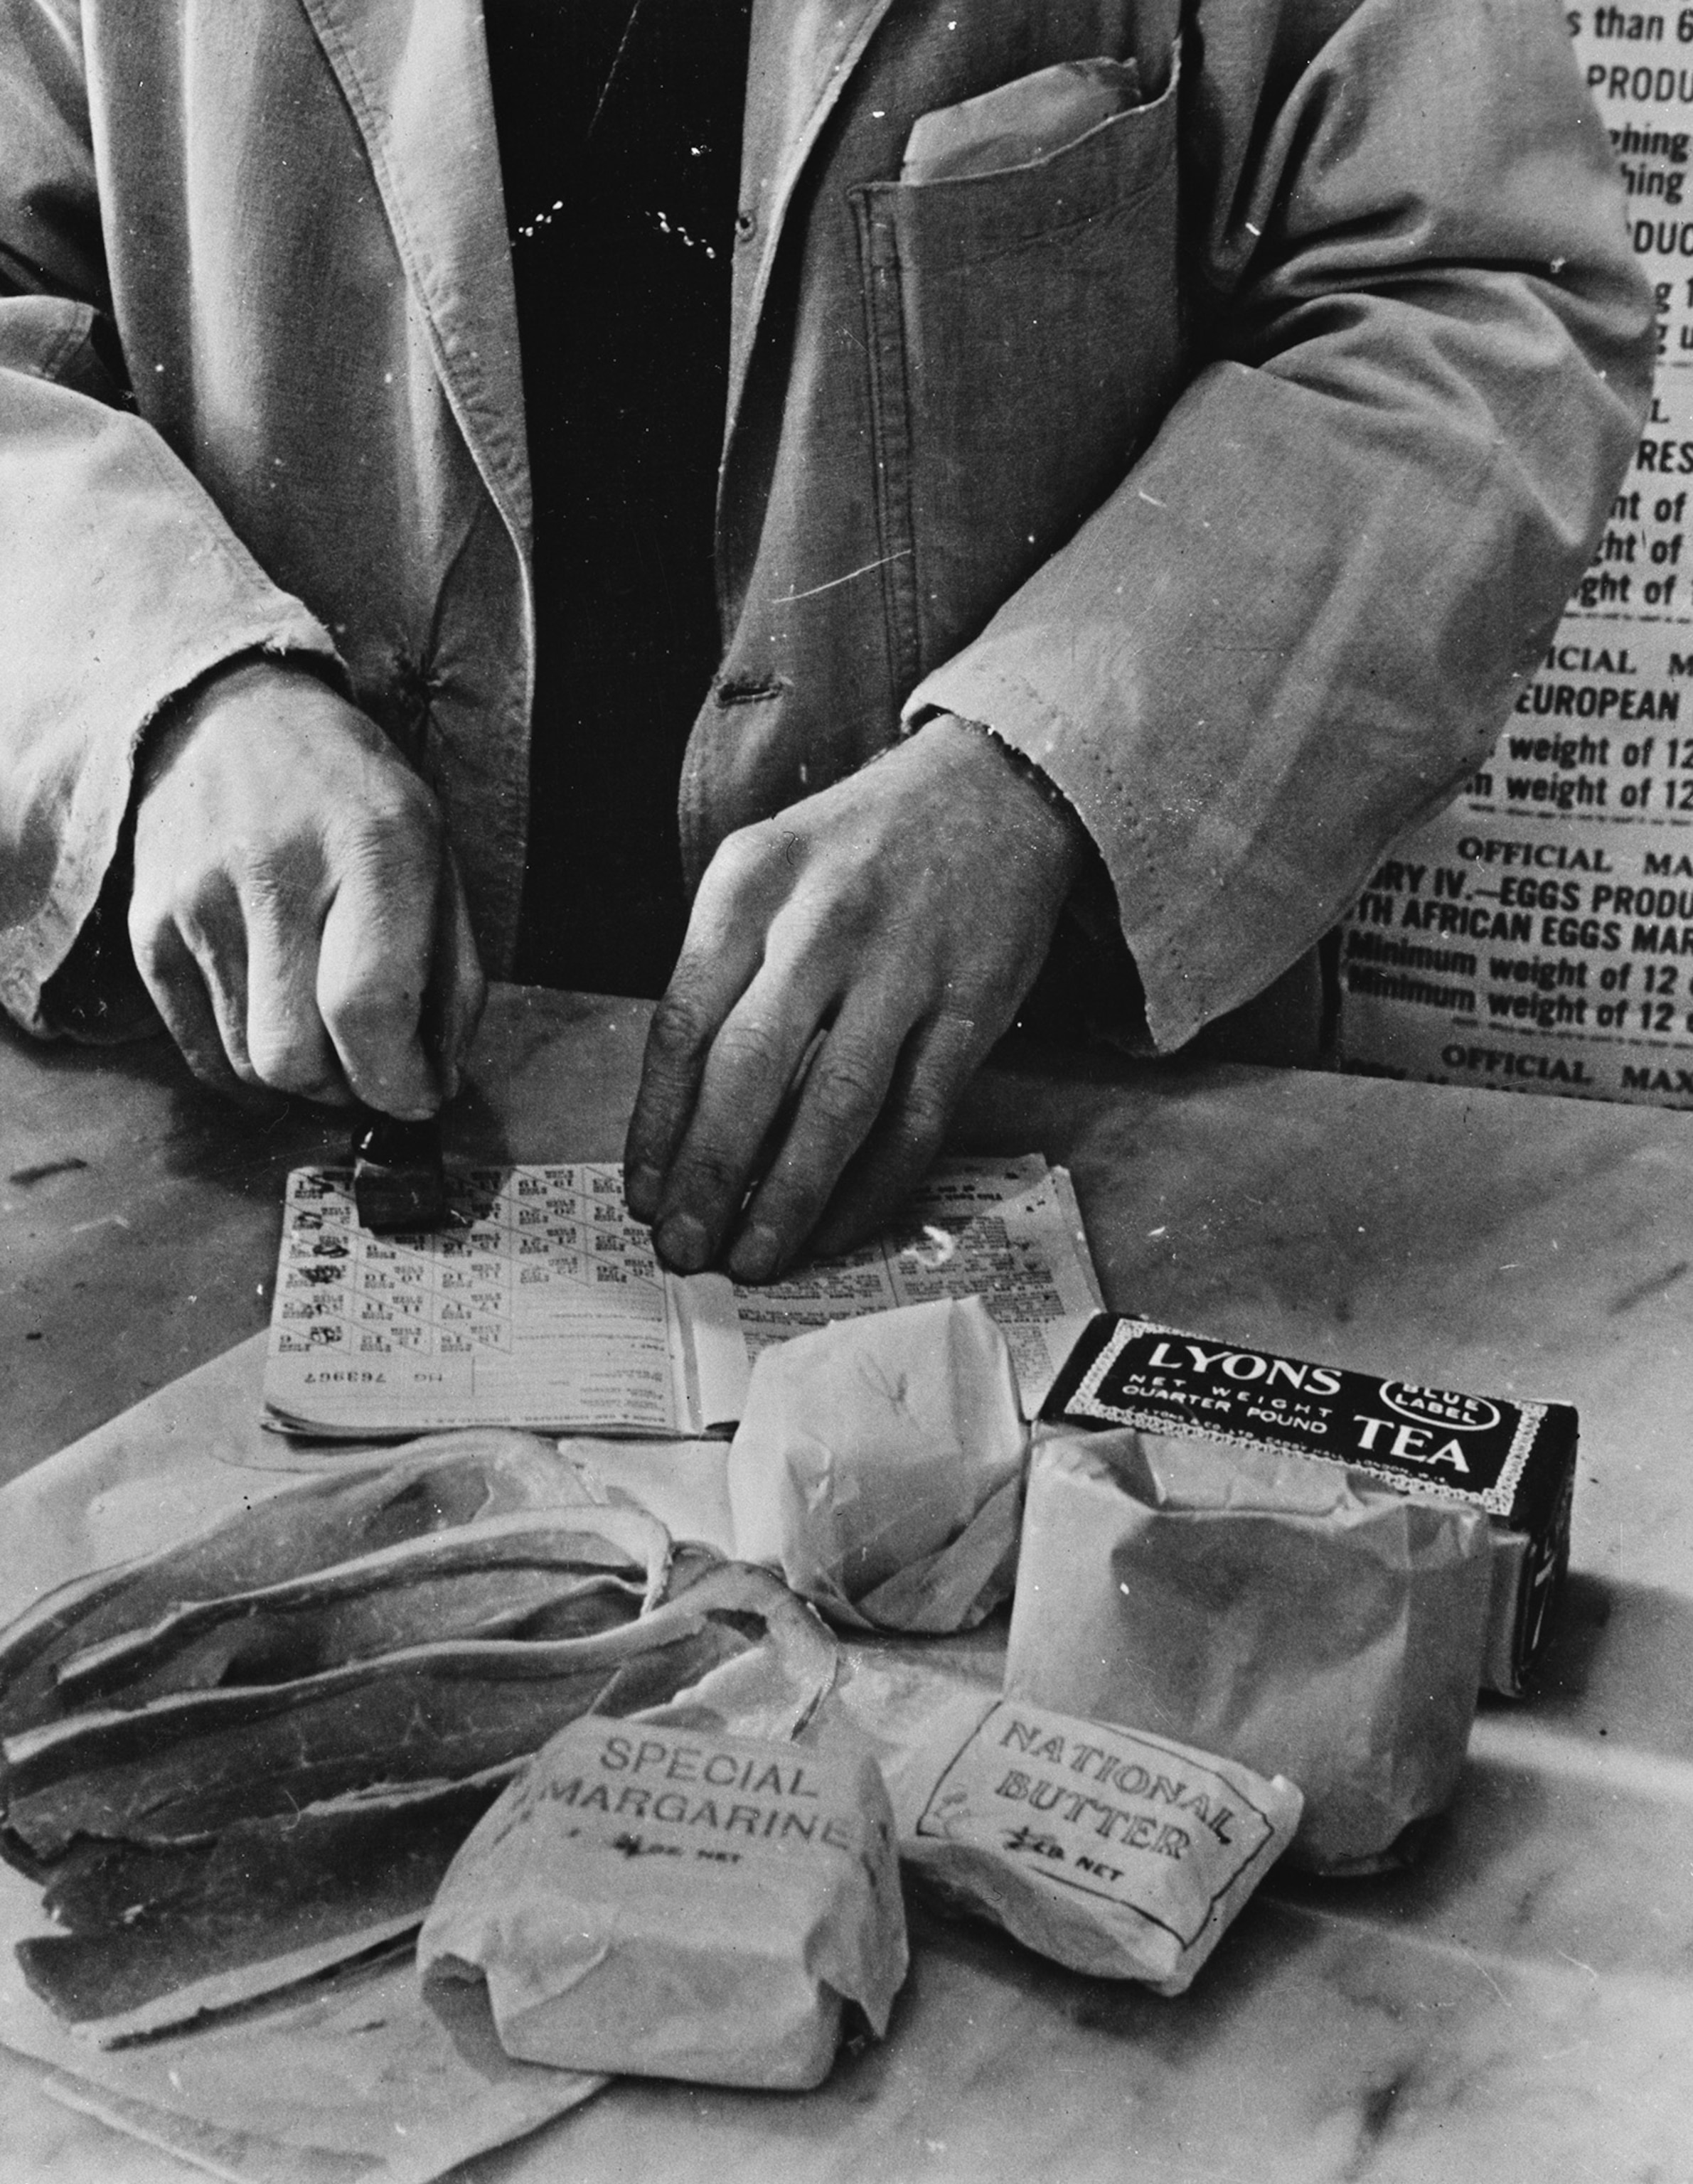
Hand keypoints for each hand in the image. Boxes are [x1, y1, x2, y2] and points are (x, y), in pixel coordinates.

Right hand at [128, 659, 484, 1111]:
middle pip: (297, 1054)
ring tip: (330, 1040)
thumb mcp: (435, 858)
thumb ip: (452, 974)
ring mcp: (197, 899)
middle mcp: (275, 870)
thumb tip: (438, 1084)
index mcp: (372, 846)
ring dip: (300, 1082)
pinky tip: (278, 1032)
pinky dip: (246, 1066)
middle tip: (373, 1069)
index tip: (419, 1094)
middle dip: (348, 1090)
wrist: (233, 720)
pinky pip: (198, 1047)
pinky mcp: (149, 926)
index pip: (368, 1006)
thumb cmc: (355, 800)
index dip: (398, 1080)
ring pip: (248, 1062)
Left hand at [624, 714, 1085, 1279]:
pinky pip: (914, 1121)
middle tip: (683, 1248)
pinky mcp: (970, 1010)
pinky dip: (871, 1190)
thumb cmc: (860, 846)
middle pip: (749, 1073)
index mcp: (750, 885)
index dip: (657, 1125)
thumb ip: (722, 968)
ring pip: (835, 1110)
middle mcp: (823, 923)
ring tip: (752, 1259)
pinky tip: (833, 1229)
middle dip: (708, 1176)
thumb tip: (680, 1114)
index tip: (642, 1194)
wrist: (995, 789)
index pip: (682, 1024)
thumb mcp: (767, 867)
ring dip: (786, 1199)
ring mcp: (903, 968)